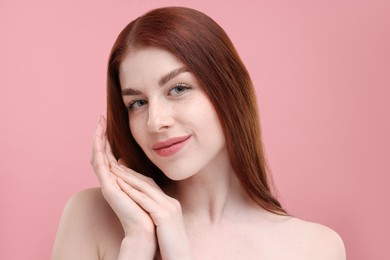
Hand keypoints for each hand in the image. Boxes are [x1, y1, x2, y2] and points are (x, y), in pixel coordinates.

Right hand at [91, 116, 154, 237]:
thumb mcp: (139, 184)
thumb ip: (130, 173)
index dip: (106, 140)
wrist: (146, 227)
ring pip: (97, 156)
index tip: (107, 124)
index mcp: (116, 179)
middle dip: (99, 136)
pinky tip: (99, 137)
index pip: (107, 155)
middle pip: (100, 153)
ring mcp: (107, 183)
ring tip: (99, 124)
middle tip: (100, 119)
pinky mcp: (108, 186)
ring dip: (97, 139)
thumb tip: (123, 160)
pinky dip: (98, 149)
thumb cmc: (145, 208)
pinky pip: (100, 164)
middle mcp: (109, 180)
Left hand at [110, 156, 192, 259]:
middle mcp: (171, 203)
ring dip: (128, 177)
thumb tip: (146, 214)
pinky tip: (120, 185)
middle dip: (130, 172)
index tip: (122, 169)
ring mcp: (169, 208)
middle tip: (115, 163)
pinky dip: (132, 191)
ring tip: (113, 169)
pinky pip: (145, 200)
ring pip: (145, 188)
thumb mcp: (163, 228)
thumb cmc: (170, 248)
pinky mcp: (164, 216)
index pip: (151, 186)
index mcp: (170, 204)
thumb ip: (156, 217)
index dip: (136, 176)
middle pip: (147, 182)